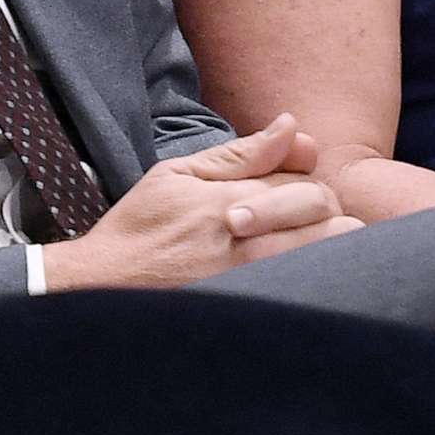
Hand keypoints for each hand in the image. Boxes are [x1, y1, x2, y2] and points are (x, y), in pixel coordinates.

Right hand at [41, 113, 364, 292]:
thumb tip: (290, 126)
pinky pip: (310, 289)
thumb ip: (239, 154)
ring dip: (328, 244)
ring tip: (306, 245)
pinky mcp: (255, 308)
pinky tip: (298, 275)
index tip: (288, 188)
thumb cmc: (138, 229)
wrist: (105, 287)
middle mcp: (248, 241)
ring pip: (328, 252)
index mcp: (230, 200)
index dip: (304, 182)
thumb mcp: (177, 175)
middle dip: (321, 212)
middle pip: (323, 215)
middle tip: (301, 219)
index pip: (304, 182)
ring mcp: (255, 280)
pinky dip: (316, 277)